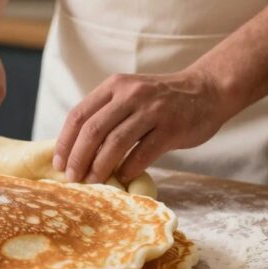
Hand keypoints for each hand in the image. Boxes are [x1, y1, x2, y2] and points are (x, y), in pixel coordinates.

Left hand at [53, 68, 233, 183]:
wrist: (207, 90)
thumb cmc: (161, 100)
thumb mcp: (130, 94)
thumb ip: (106, 113)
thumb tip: (76, 149)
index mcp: (114, 86)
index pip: (79, 115)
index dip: (65, 142)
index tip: (59, 163)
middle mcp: (131, 95)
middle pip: (93, 130)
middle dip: (78, 157)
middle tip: (72, 178)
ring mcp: (153, 110)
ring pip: (116, 142)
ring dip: (100, 166)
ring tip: (93, 182)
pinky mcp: (172, 128)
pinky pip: (143, 153)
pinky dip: (129, 168)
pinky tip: (123, 177)